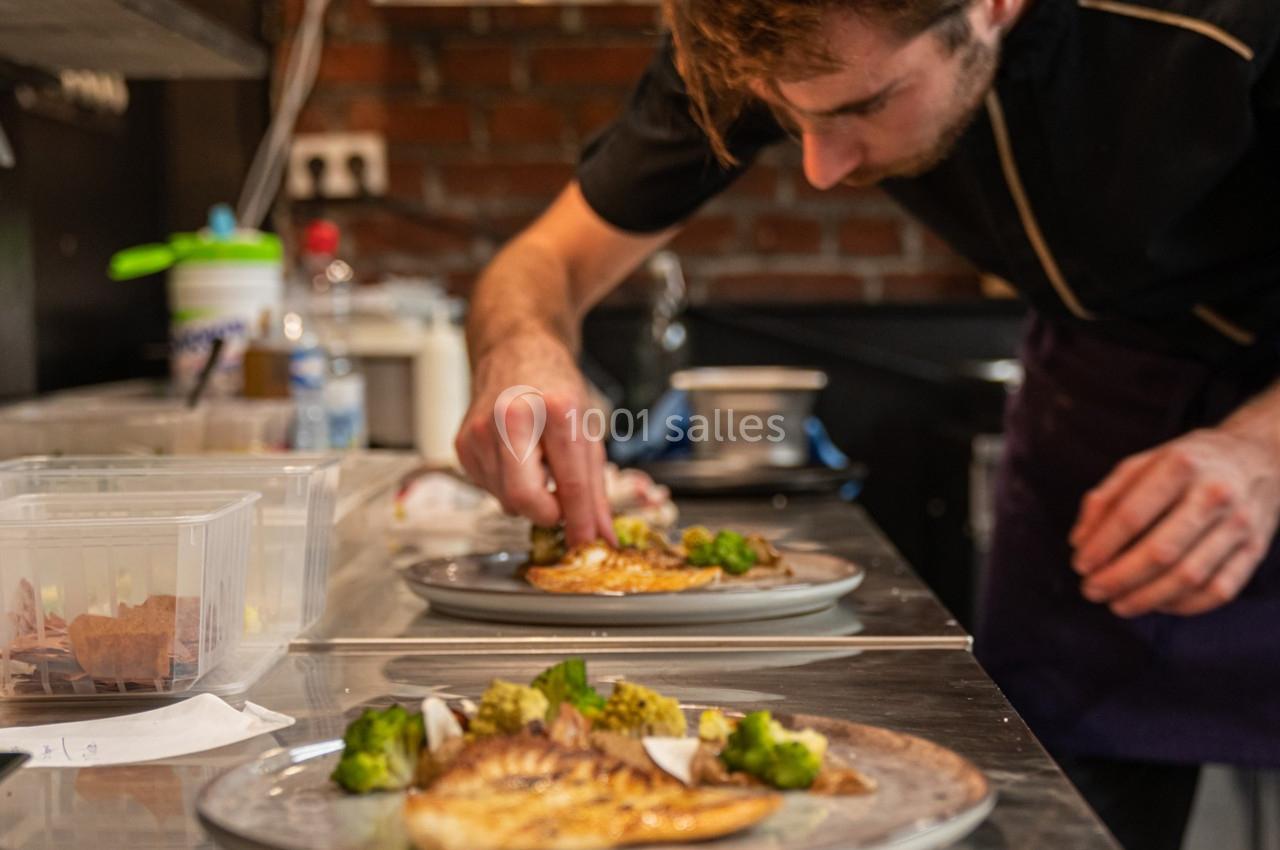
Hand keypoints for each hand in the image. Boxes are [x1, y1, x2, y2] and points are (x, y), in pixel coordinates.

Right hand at [455, 333, 614, 545]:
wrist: (516, 352)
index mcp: (555, 410)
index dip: (580, 522)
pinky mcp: (462, 444)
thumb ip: (594, 488)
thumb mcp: (587, 431)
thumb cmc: (554, 388)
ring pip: (506, 499)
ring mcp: (480, 431)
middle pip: (524, 499)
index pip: (570, 483)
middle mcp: (510, 418)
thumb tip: (598, 535)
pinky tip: (516, 459)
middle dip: (546, 514)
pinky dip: (508, 485)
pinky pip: (489, 488)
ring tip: (537, 463)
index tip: (587, 544)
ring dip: (528, 497)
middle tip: (561, 507)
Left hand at [1070, 426, 1279, 616]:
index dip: (1101, 546)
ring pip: (1189, 577)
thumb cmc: (1185, 465)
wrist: (1256, 458)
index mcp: (1180, 466)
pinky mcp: (1255, 550)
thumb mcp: (1141, 464)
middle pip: (1161, 552)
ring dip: (1146, 598)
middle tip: (1091, 590)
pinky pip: (1219, 591)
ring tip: (1117, 604)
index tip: (1080, 565)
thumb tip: (1079, 542)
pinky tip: (1156, 604)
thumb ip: (1105, 499)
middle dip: (1119, 578)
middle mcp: (1214, 494)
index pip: (1132, 515)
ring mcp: (1239, 524)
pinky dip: (1183, 606)